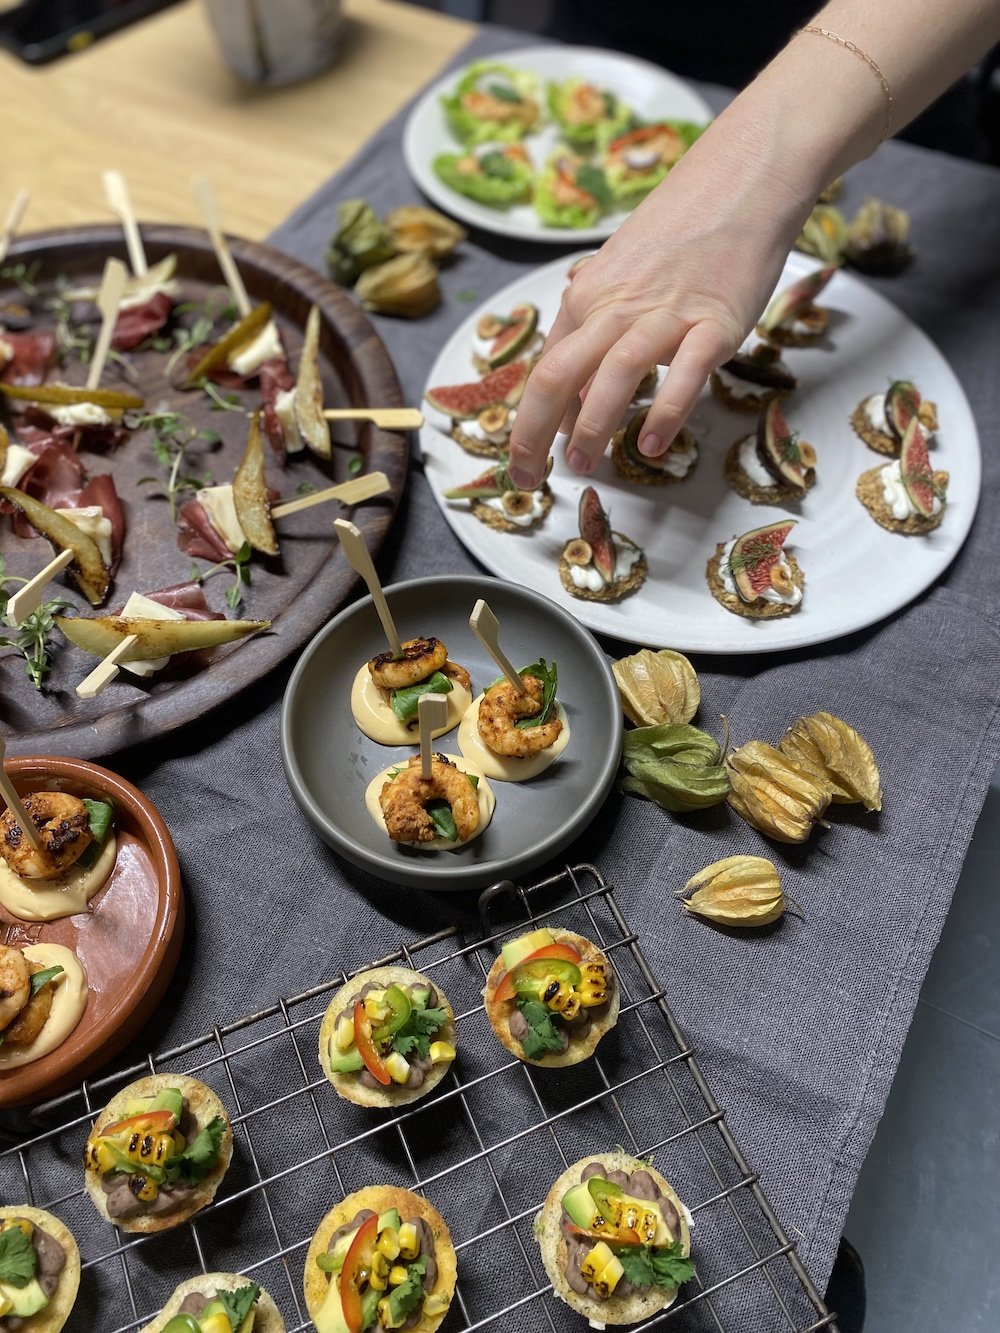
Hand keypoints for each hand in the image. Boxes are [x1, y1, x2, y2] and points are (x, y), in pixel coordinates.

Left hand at [506, 130, 811, 489]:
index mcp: (589, 297)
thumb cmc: (681, 235)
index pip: (547, 369)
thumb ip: (596, 333)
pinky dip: (666, 410)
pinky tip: (652, 444)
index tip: (522, 462)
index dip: (526, 422)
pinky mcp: (716, 321)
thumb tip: (577, 402)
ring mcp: (667, 313)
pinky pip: (685, 371)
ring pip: (615, 372)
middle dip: (536, 434)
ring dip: (592, 425)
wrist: (742, 178)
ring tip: (583, 465)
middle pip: (560, 374)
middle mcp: (618, 306)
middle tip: (531, 478)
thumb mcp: (622, 279)